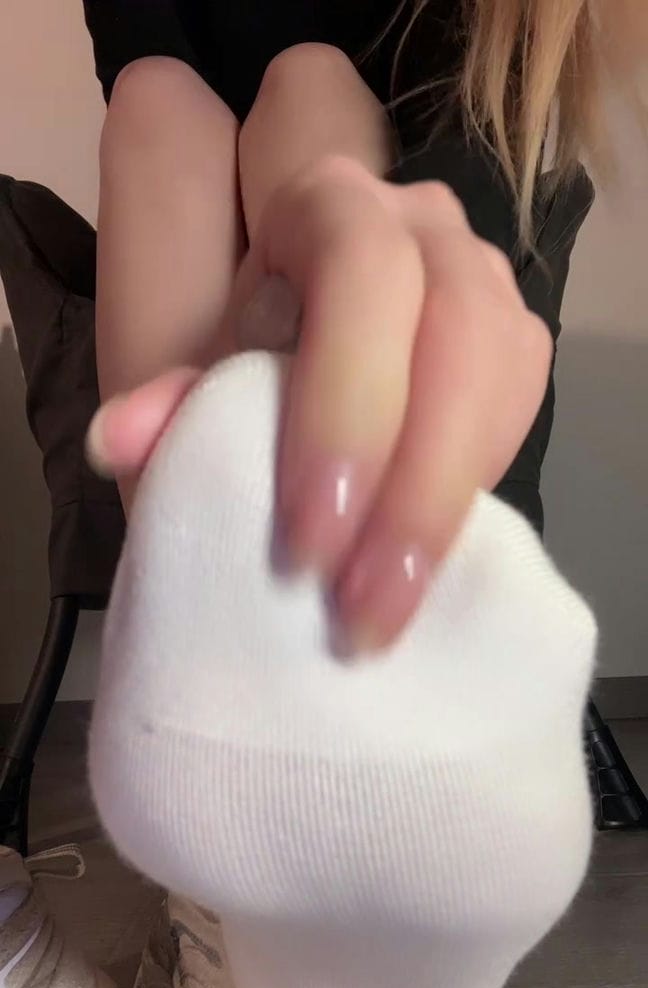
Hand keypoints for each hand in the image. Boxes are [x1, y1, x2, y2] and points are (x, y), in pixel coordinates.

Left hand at [88, 157, 551, 651]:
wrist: (303, 390)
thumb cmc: (242, 382)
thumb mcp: (197, 392)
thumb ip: (166, 409)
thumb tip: (117, 440)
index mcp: (327, 205)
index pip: (360, 272)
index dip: (344, 407)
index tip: (307, 541)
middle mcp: (424, 225)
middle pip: (456, 327)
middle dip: (410, 482)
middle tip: (357, 602)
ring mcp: (483, 279)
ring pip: (502, 372)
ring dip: (447, 503)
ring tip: (388, 608)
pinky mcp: (514, 344)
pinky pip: (520, 409)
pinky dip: (474, 489)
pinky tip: (427, 562)